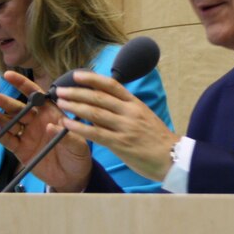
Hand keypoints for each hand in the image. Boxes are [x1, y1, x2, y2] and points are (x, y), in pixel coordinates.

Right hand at [0, 71, 91, 191]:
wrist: (72, 177)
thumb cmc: (78, 155)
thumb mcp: (78, 144)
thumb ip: (65, 135)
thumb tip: (49, 126)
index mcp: (51, 113)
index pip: (35, 95)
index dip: (22, 84)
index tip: (8, 75)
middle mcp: (37, 121)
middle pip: (19, 108)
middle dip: (5, 101)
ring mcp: (28, 135)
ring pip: (10, 122)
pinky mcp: (21, 150)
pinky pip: (8, 140)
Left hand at [55, 71, 175, 181]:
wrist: (173, 158)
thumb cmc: (158, 139)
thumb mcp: (144, 116)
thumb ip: (125, 109)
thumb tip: (102, 104)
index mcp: (135, 103)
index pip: (111, 85)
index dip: (92, 79)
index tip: (77, 75)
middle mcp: (129, 112)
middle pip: (98, 97)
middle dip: (76, 92)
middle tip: (60, 90)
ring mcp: (125, 127)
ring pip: (94, 113)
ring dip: (75, 106)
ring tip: (61, 102)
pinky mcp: (120, 144)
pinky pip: (95, 133)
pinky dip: (79, 127)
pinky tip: (67, 124)